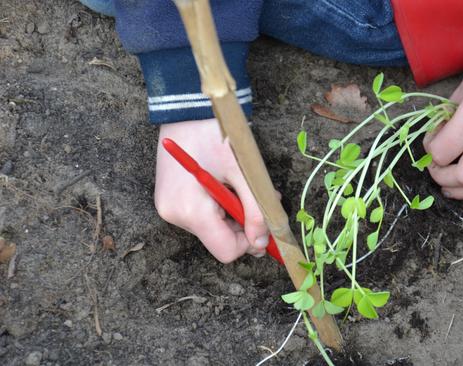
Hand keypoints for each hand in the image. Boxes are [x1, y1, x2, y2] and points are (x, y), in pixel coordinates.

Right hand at [154, 119, 269, 262]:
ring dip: (231, 214)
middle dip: (243, 224)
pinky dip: (216, 207)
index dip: (250, 242)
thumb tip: (262, 243)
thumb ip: (256, 212)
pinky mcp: (167, 201)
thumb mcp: (245, 175)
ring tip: (240, 187)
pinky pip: (199, 217)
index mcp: (192, 210)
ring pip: (211, 229)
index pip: (226, 251)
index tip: (264, 225)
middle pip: (219, 240)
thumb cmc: (218, 137)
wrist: (190, 109)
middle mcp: (174, 215)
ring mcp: (168, 208)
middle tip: (257, 200)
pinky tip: (223, 185)